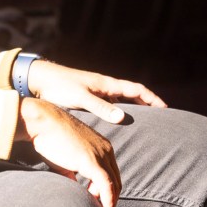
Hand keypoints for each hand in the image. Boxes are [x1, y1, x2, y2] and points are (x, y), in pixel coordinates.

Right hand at [16, 97, 120, 206]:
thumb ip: (72, 171)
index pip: (111, 173)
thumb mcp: (65, 156)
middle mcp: (106, 149)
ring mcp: (100, 155)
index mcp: (102, 146)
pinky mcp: (92, 161)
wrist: (41, 121)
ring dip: (110, 202)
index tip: (99, 203)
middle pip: (116, 180)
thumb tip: (73, 185)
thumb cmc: (49, 137)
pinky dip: (107, 201)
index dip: (107, 190)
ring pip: (114, 184)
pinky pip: (106, 186)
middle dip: (111, 198)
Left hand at [26, 60, 165, 123]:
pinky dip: (116, 114)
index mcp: (107, 84)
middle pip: (132, 95)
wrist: (40, 80)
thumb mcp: (81, 97)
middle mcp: (104, 87)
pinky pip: (108, 106)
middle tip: (159, 119)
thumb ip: (101, 107)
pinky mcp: (87, 98)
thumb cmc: (60, 86)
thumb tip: (123, 117)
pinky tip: (115, 126)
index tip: (166, 108)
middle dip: (146, 105)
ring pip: (120, 101)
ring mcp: (96, 92)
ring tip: (142, 125)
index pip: (137, 89)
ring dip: (132, 111)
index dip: (152, 99)